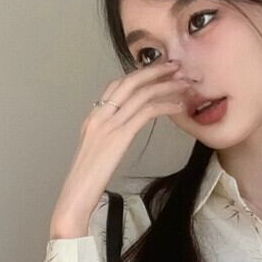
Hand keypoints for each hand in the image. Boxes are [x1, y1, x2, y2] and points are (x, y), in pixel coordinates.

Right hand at [49, 61, 190, 237]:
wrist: (76, 196)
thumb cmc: (86, 182)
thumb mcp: (95, 152)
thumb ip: (108, 137)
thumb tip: (124, 132)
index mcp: (93, 117)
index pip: (116, 85)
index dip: (139, 74)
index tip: (157, 71)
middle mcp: (99, 115)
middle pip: (129, 81)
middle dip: (155, 70)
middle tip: (176, 65)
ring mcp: (108, 124)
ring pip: (141, 93)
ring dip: (166, 85)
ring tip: (185, 83)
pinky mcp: (119, 136)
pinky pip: (146, 111)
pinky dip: (165, 105)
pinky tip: (179, 106)